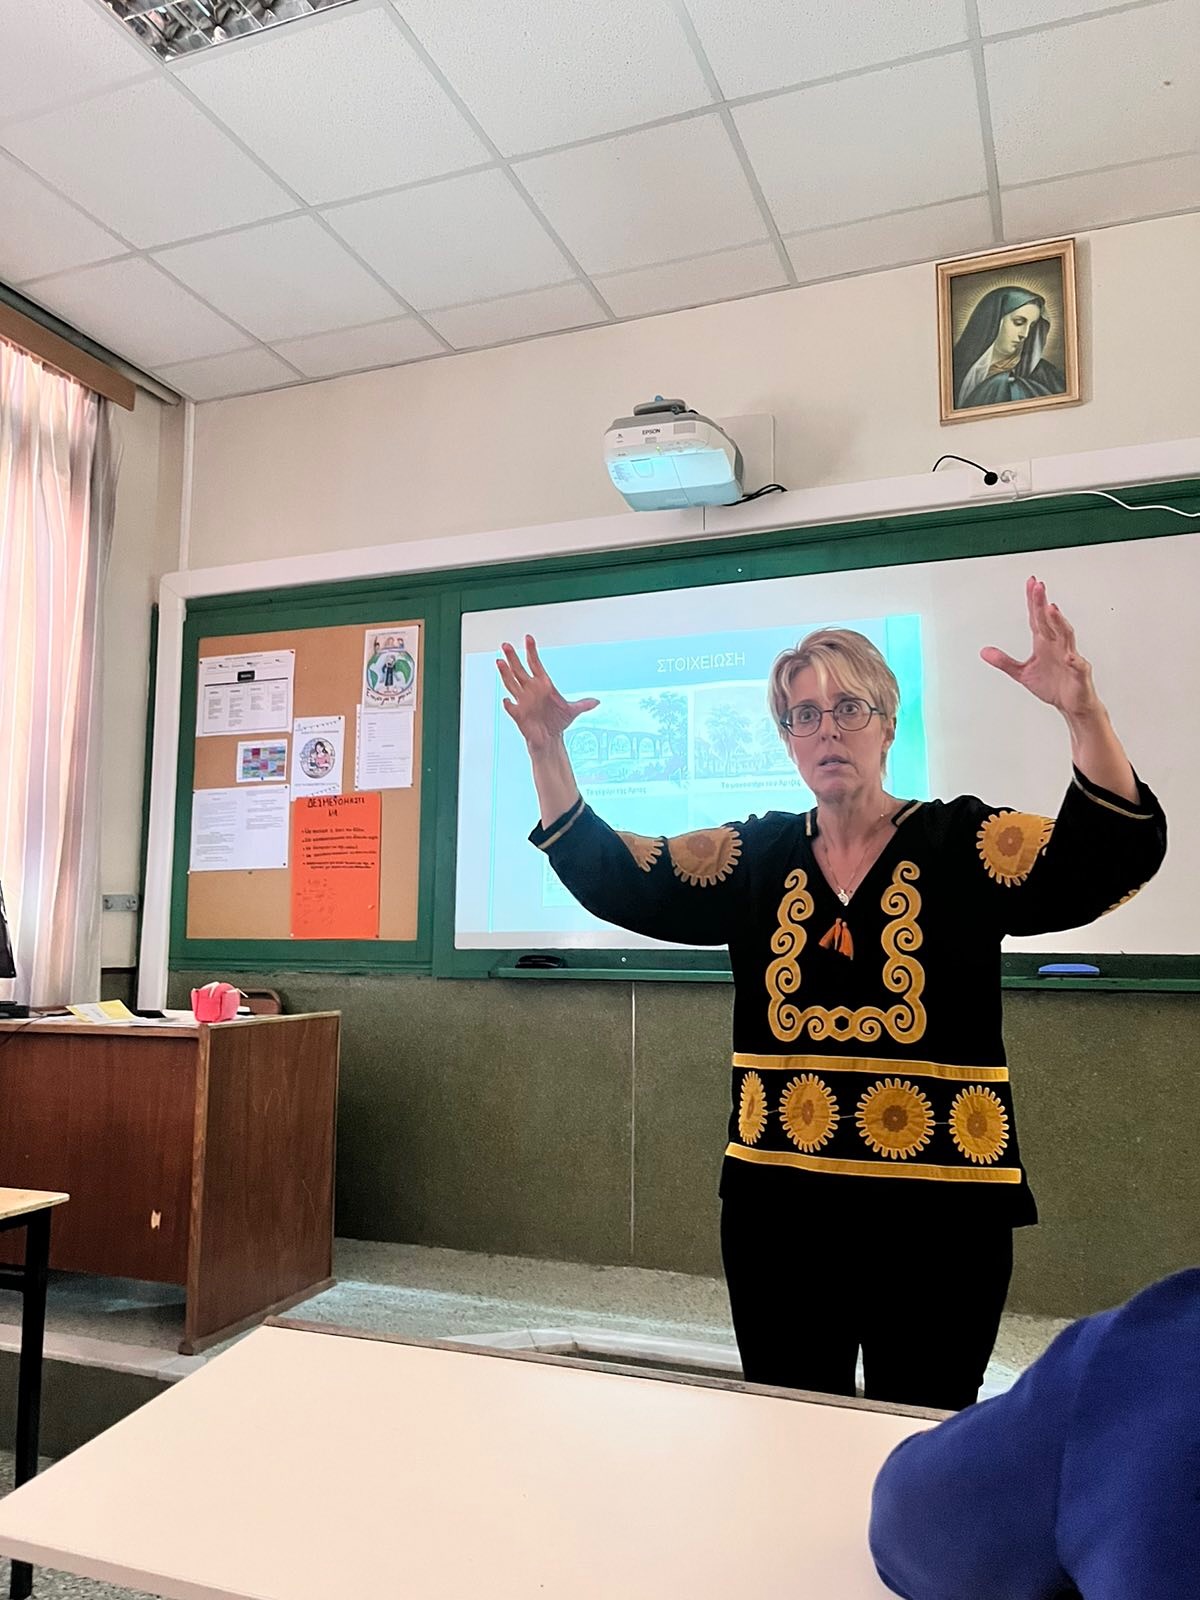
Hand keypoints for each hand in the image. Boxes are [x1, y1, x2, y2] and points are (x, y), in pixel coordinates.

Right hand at [496, 636, 598, 749]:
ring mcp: (523, 701)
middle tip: (506, 645)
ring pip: (511, 684)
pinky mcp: (519, 715)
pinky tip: (506, 700)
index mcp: (543, 685)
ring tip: (500, 662)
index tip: (528, 638)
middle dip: (512, 658)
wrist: (549, 739)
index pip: (535, 664)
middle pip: (519, 670)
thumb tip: (597, 701)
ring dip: (505, 674)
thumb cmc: (557, 721)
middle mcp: (530, 690)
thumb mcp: (572, 711)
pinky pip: (512, 708)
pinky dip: (509, 704)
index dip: (531, 651)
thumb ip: (583, 704)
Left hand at [981, 577, 1100, 718]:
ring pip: (1066, 636)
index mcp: (1045, 643)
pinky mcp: (1079, 674)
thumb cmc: (1053, 685)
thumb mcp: (1022, 673)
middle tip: (1038, 587)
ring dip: (1059, 623)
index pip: (1037, 618)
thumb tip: (984, 652)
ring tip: (1051, 609)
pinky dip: (1074, 660)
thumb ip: (1004, 662)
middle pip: (1050, 621)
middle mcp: (1058, 646)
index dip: (1033, 601)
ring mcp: (1070, 658)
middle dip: (1043, 604)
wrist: (1072, 705)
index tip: (1031, 583)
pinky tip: (1070, 656)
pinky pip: (1078, 665)